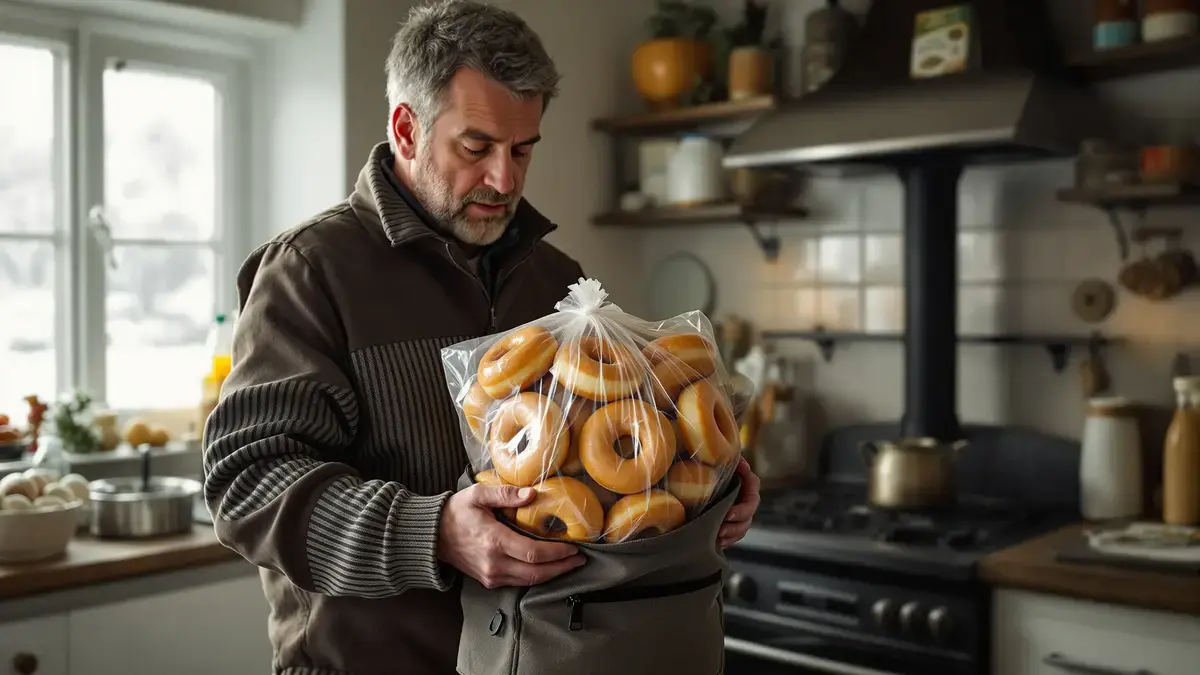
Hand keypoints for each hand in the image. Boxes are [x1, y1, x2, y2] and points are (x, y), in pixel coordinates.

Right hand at [437, 483, 585, 588]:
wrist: (432, 536)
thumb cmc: (455, 512)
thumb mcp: (477, 495)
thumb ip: (505, 494)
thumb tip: (532, 494)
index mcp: (494, 541)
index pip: (534, 554)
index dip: (558, 553)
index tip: (573, 547)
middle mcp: (494, 563)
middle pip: (536, 573)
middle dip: (561, 567)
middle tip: (580, 559)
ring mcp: (491, 575)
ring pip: (529, 581)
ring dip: (552, 574)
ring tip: (569, 564)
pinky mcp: (489, 580)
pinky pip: (519, 582)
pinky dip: (536, 576)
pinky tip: (548, 568)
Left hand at [718, 457, 759, 548]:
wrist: (705, 478)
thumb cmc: (715, 466)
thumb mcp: (719, 461)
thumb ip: (730, 461)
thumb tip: (739, 461)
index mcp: (747, 483)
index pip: (753, 490)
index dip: (742, 505)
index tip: (728, 513)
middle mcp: (747, 498)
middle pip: (748, 513)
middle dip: (736, 522)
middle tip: (721, 528)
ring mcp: (742, 513)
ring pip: (743, 526)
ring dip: (732, 533)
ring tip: (718, 536)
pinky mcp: (733, 523)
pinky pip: (735, 535)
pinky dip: (727, 540)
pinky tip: (718, 543)